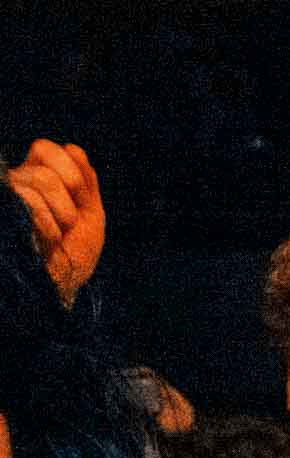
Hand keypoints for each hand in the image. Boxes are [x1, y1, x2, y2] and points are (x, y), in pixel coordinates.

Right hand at [9, 140, 104, 302]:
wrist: (60, 286)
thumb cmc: (73, 254)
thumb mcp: (90, 215)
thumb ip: (86, 181)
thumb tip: (73, 149)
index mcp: (37, 177)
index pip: (47, 147)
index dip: (72, 170)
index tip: (82, 198)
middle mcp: (16, 182)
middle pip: (45, 154)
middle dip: (72, 190)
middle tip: (71, 220)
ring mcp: (7, 197)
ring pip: (41, 177)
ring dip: (64, 211)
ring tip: (60, 233)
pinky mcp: (5, 212)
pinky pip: (29, 200)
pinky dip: (50, 224)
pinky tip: (49, 241)